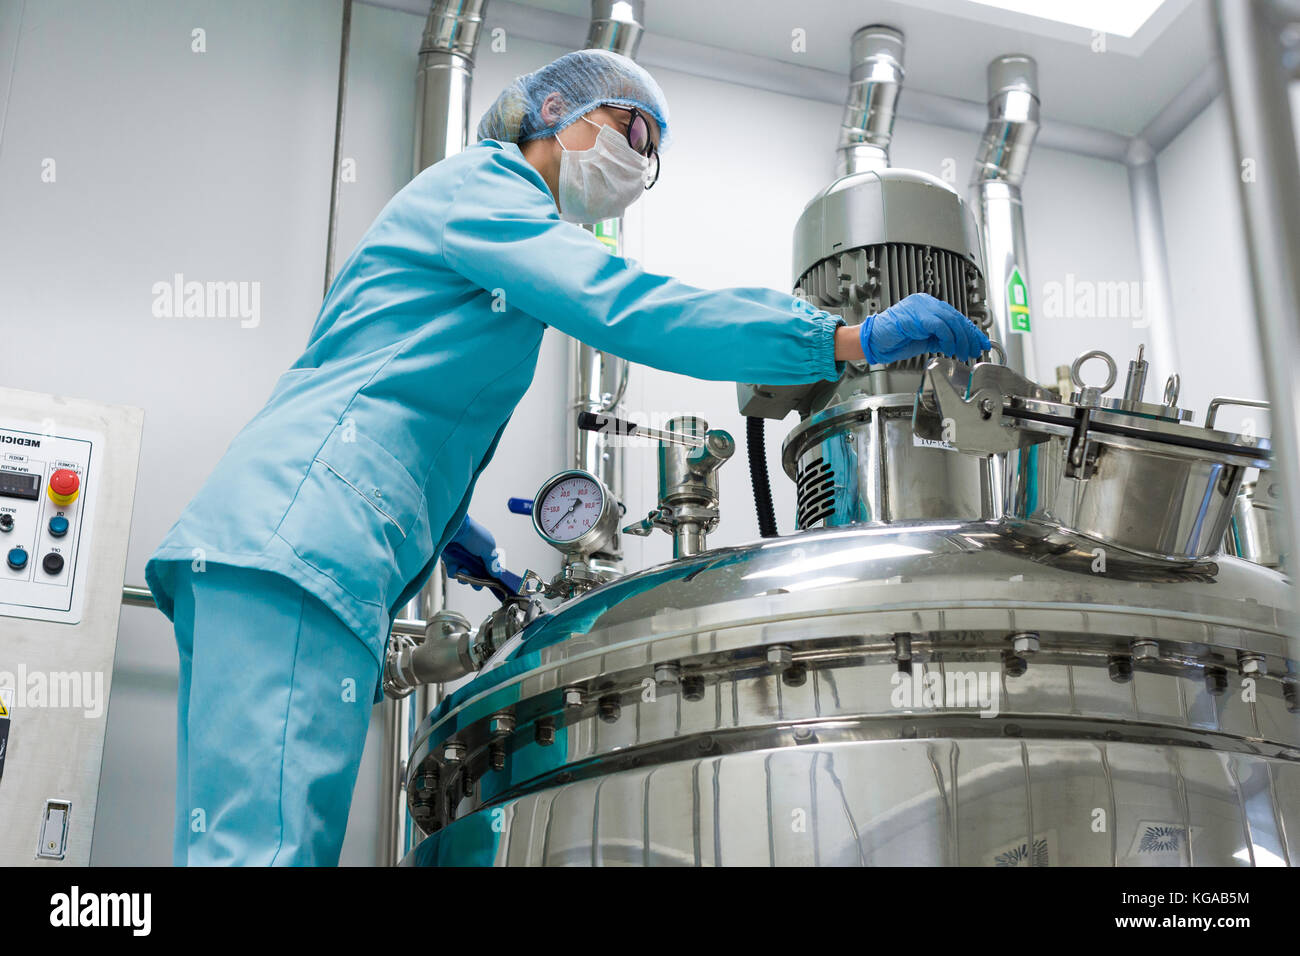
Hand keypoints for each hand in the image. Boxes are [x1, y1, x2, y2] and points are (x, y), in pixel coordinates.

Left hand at [441, 515, 503, 588]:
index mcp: (485, 551)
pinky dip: (455, 573)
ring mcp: (462, 559)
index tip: (489, 581)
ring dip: (466, 577)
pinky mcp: (450, 561)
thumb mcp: (488, 548)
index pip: (488, 568)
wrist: (452, 527)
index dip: (489, 575)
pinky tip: (456, 567)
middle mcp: (473, 556)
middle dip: (477, 580)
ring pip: (465, 576)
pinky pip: (454, 573)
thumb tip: (497, 574)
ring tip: (464, 570)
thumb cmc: (473, 534)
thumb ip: (493, 563)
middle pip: (477, 575)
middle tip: (477, 581)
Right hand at [859, 293, 989, 364]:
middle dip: (969, 335)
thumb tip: (960, 343)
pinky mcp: (916, 315)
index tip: (979, 341)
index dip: (970, 330)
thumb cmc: (892, 340)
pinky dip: (948, 338)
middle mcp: (925, 302)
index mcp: (927, 305)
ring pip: (951, 320)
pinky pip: (940, 326)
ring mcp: (920, 306)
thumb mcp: (924, 340)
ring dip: (960, 339)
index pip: (955, 315)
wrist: (872, 342)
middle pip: (956, 316)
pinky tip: (949, 348)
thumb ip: (941, 338)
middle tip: (975, 348)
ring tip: (962, 352)